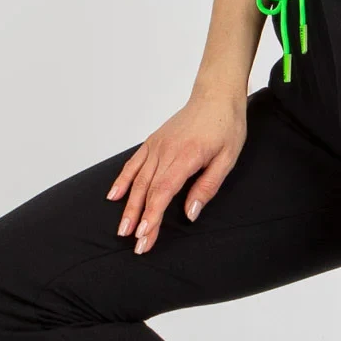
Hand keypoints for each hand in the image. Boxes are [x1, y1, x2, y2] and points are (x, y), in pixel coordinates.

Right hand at [106, 89, 247, 253]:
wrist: (215, 96)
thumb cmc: (225, 126)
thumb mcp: (227, 159)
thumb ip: (207, 187)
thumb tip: (191, 213)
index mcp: (186, 156)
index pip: (163, 191)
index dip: (153, 215)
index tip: (145, 235)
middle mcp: (166, 151)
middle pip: (147, 190)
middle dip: (139, 219)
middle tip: (136, 244)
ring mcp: (156, 146)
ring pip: (137, 180)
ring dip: (128, 206)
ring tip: (123, 229)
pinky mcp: (153, 142)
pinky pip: (133, 163)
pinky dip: (122, 180)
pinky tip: (113, 196)